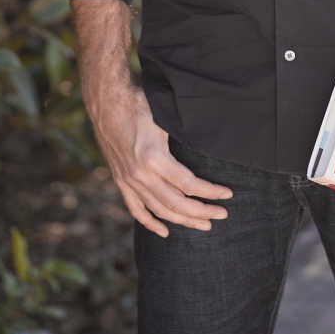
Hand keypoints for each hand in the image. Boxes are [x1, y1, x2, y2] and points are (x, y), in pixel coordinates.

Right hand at [90, 85, 231, 237]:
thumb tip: (211, 144)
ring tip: (203, 225)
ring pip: (159, 210)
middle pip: (177, 204)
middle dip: (202, 212)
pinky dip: (151, 223)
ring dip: (183, 221)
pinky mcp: (121, 181)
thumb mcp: (165, 118)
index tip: (228, 194)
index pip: (189, 185)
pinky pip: (136, 209)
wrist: (106, 102)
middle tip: (222, 215)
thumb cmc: (139, 103)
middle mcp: (140, 175)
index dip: (211, 192)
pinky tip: (165, 231)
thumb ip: (184, 137)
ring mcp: (129, 181)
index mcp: (154, 158)